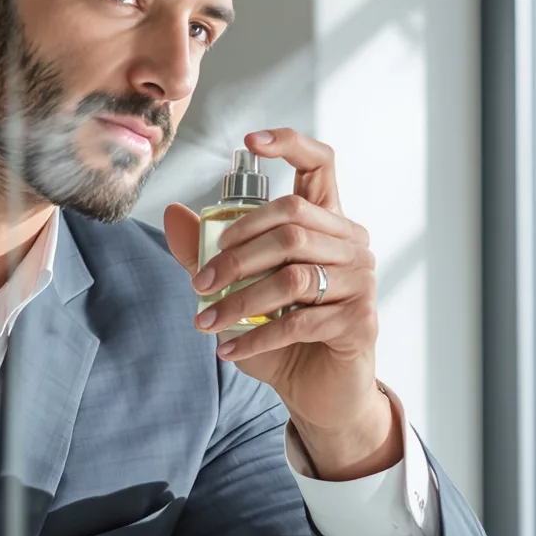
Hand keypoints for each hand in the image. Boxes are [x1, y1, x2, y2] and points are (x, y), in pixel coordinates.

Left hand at [163, 128, 398, 479]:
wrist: (320, 393)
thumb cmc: (285, 337)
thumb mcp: (240, 291)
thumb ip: (210, 254)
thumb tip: (173, 213)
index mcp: (327, 224)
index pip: (321, 165)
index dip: (290, 145)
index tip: (250, 143)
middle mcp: (352, 244)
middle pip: (291, 225)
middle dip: (235, 254)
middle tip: (199, 284)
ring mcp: (362, 281)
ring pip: (291, 275)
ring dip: (239, 301)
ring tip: (206, 322)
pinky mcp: (360, 320)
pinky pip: (299, 321)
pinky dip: (256, 337)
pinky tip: (228, 349)